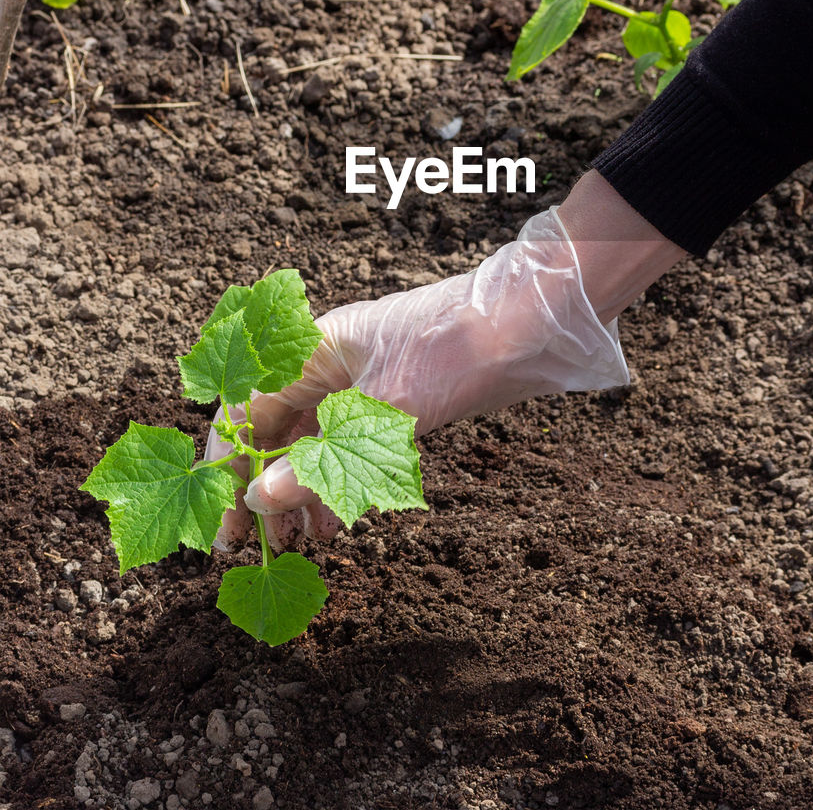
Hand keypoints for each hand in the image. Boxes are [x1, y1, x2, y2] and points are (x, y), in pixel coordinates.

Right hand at [205, 205, 628, 551]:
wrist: (528, 326)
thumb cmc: (452, 351)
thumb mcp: (384, 413)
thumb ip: (317, 463)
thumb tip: (258, 502)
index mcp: (307, 349)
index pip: (242, 411)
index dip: (226, 469)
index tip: (222, 523)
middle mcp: (323, 362)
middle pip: (271, 429)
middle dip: (259, 487)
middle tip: (255, 546)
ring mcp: (356, 381)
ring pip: (307, 442)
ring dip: (296, 492)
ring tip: (297, 544)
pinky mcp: (387, 400)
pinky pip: (342, 446)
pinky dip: (334, 483)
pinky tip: (335, 523)